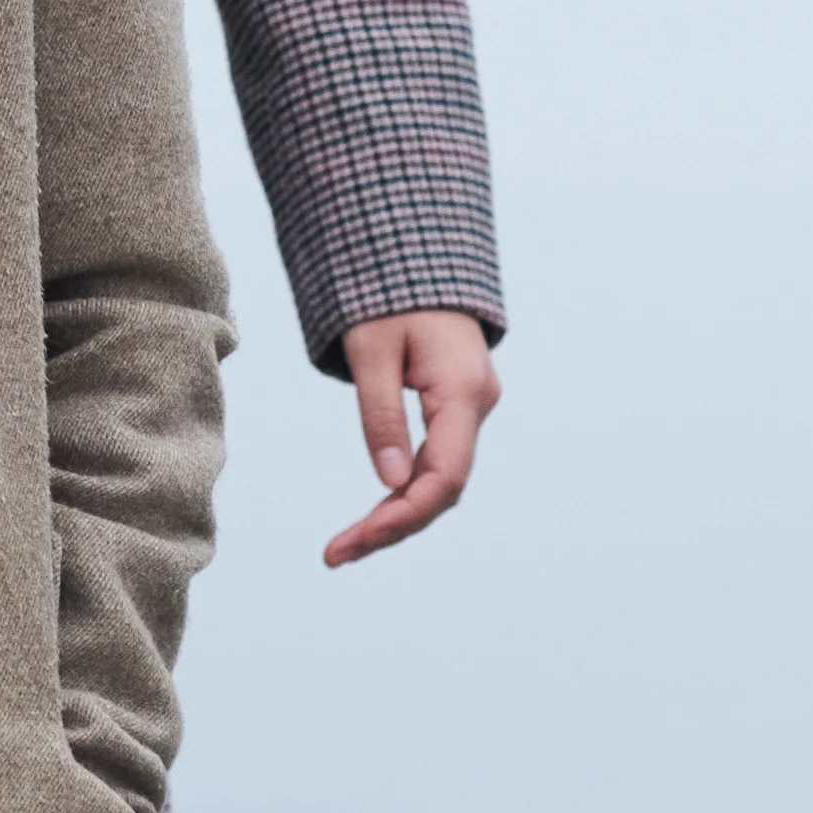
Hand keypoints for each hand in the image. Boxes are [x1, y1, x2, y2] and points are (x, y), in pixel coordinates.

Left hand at [319, 311, 497, 566]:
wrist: (416, 256)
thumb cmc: (388, 296)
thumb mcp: (371, 351)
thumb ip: (381, 415)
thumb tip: (389, 483)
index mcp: (463, 391)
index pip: (443, 477)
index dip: (402, 517)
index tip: (355, 542)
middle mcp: (477, 405)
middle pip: (441, 488)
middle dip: (391, 526)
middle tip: (335, 555)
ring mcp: (471, 408)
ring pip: (439, 480)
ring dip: (396, 515)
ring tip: (345, 546)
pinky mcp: (456, 408)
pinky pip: (435, 462)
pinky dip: (404, 491)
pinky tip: (374, 516)